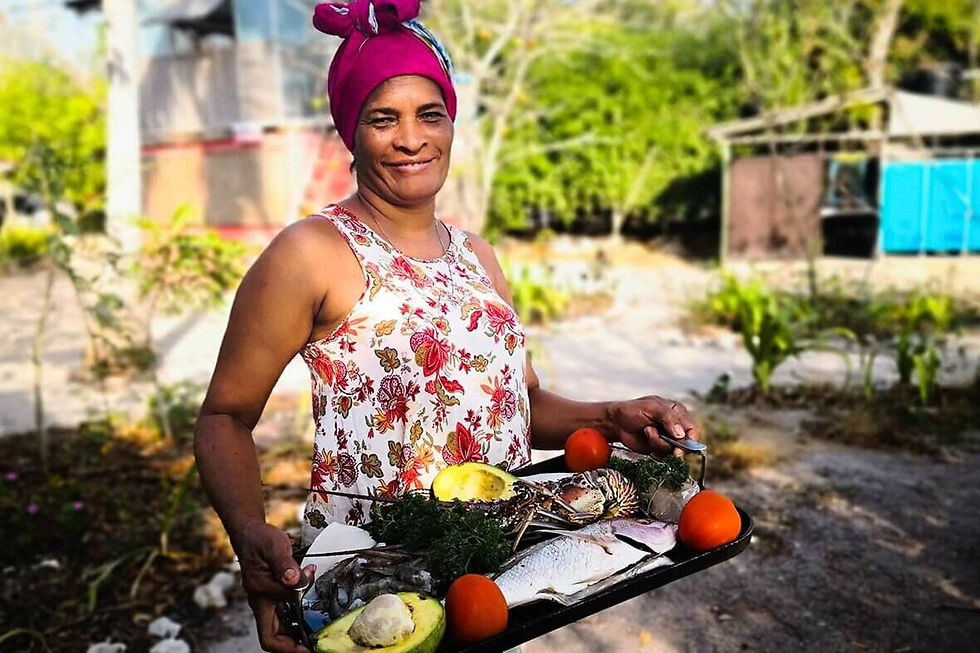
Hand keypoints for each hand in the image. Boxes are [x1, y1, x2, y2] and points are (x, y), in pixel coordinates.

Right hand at [235, 521, 315, 652]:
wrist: (251, 531)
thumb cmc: (260, 539)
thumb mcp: (274, 547)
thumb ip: (284, 564)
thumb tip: (295, 579)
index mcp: (260, 598)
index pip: (269, 636)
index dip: (288, 647)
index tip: (307, 648)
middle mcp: (263, 602)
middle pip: (277, 635)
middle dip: (297, 642)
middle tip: (319, 642)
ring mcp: (269, 598)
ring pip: (284, 624)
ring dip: (301, 629)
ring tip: (321, 630)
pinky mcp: (276, 591)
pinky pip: (289, 609)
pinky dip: (302, 612)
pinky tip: (316, 608)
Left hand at [607, 395, 700, 456]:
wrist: (616, 423)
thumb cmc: (632, 410)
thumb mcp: (651, 408)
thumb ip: (668, 418)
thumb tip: (681, 434)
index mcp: (678, 413)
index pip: (693, 429)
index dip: (690, 439)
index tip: (679, 443)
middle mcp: (676, 427)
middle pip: (686, 444)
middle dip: (672, 443)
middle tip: (658, 436)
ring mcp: (668, 439)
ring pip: (673, 450)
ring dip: (658, 441)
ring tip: (647, 430)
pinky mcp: (659, 449)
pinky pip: (663, 455)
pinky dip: (654, 447)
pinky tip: (646, 437)